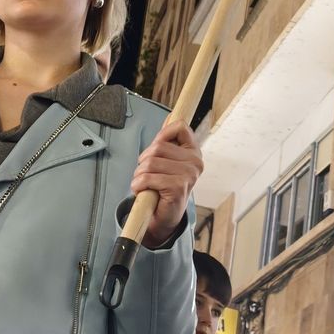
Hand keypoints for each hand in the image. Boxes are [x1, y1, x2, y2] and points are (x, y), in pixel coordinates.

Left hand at [130, 121, 203, 247]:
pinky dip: (138, 185)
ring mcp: (188, 175)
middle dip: (144, 160)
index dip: (162, 135)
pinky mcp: (177, 188)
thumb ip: (168, 140)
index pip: (179, 126)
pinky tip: (143, 191)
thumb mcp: (166, 160)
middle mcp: (195, 162)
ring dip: (139, 174)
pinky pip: (147, 178)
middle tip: (146, 174)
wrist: (164, 217)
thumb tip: (170, 116)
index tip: (156, 150)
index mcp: (194, 152)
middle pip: (157, 146)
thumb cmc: (163, 186)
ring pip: (150, 162)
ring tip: (145, 184)